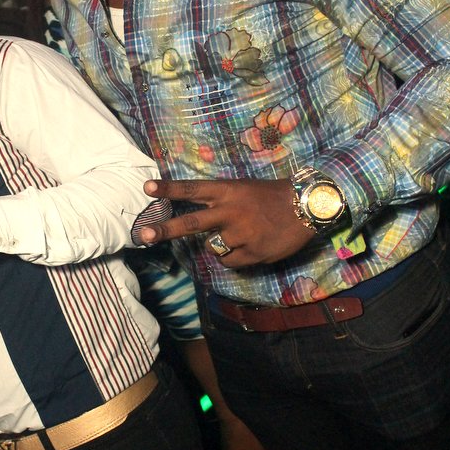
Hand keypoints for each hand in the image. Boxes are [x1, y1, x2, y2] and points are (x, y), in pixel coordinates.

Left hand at [140, 178, 314, 267]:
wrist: (306, 206)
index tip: (147, 188)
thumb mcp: (243, 189)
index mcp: (228, 191)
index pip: (192, 189)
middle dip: (166, 229)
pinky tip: (252, 245)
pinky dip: (236, 257)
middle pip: (191, 222)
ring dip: (221, 244)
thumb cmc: (271, 196)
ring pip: (213, 247)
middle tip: (144, 234)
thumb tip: (198, 225)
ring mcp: (241, 233)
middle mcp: (230, 211)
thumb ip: (220, 203)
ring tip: (244, 232)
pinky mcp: (252, 252)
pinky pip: (230, 261)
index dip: (169, 189)